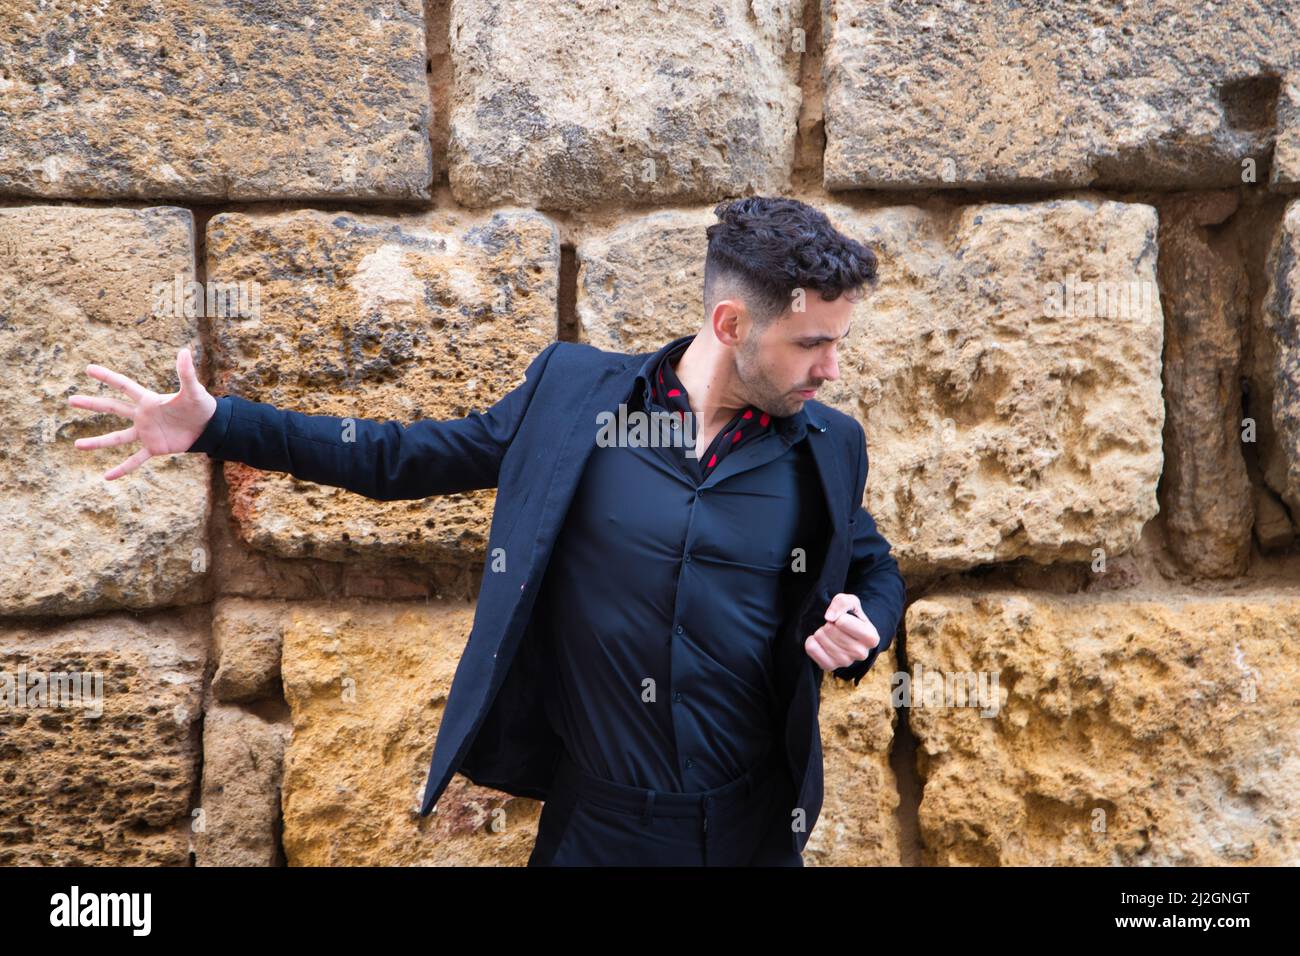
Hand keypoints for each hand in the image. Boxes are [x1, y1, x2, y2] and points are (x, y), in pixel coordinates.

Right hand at [68, 346, 216, 480]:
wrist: (210, 427)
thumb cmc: (201, 406)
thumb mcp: (193, 390)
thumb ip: (186, 373)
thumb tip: (184, 350)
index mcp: (148, 400)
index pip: (123, 385)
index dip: (107, 376)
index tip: (88, 369)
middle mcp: (143, 415)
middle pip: (113, 408)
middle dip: (92, 404)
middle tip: (71, 400)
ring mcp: (146, 433)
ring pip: (117, 438)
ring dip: (98, 442)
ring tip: (77, 445)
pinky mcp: (154, 448)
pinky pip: (135, 460)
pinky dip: (122, 468)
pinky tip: (107, 477)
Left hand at [804, 592, 879, 670]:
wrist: (847, 634)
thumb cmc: (851, 616)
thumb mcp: (851, 602)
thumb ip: (842, 602)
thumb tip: (829, 617)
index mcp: (871, 638)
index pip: (842, 622)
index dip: (839, 616)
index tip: (843, 619)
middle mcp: (861, 654)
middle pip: (830, 629)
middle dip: (829, 623)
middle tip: (834, 626)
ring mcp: (846, 662)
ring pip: (820, 638)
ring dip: (821, 631)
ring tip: (829, 634)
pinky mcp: (830, 666)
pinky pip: (811, 648)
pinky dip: (811, 641)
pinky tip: (820, 641)